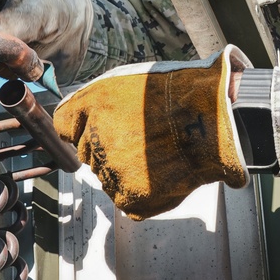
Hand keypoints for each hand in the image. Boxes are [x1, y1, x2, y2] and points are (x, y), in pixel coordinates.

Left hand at [52, 46, 250, 219]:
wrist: (212, 118)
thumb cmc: (181, 92)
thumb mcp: (129, 79)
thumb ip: (95, 100)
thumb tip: (71, 124)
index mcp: (91, 105)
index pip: (67, 125)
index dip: (86, 126)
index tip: (105, 127)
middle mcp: (94, 139)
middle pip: (91, 153)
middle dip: (113, 147)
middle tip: (145, 138)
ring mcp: (111, 171)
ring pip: (109, 178)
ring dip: (129, 171)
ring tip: (160, 155)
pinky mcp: (131, 197)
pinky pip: (128, 201)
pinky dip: (145, 193)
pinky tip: (163, 174)